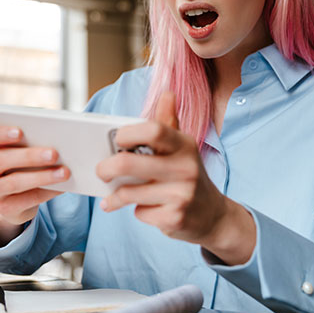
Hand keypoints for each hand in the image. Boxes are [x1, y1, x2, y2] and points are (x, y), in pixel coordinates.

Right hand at [0, 125, 70, 245]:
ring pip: (13, 182)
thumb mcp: (19, 150)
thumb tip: (58, 136)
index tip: (20, 131)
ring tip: (65, 172)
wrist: (14, 199)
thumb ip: (30, 139)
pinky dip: (47, 192)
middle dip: (29, 156)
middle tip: (54, 154)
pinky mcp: (4, 208)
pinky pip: (27, 200)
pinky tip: (63, 187)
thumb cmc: (20, 164)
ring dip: (42, 176)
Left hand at [97, 92, 255, 264]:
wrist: (212, 215)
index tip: (117, 140)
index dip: (128, 133)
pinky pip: (139, 213)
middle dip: (106, 168)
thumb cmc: (187, 175)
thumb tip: (167, 94)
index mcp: (184, 144)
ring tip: (114, 196)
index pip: (153, 130)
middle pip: (129, 163)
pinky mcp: (174, 218)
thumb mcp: (182, 148)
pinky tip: (146, 209)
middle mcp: (186, 168)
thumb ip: (168, 122)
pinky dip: (136, 212)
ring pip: (128, 192)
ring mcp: (181, 195)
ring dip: (116, 195)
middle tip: (101, 171)